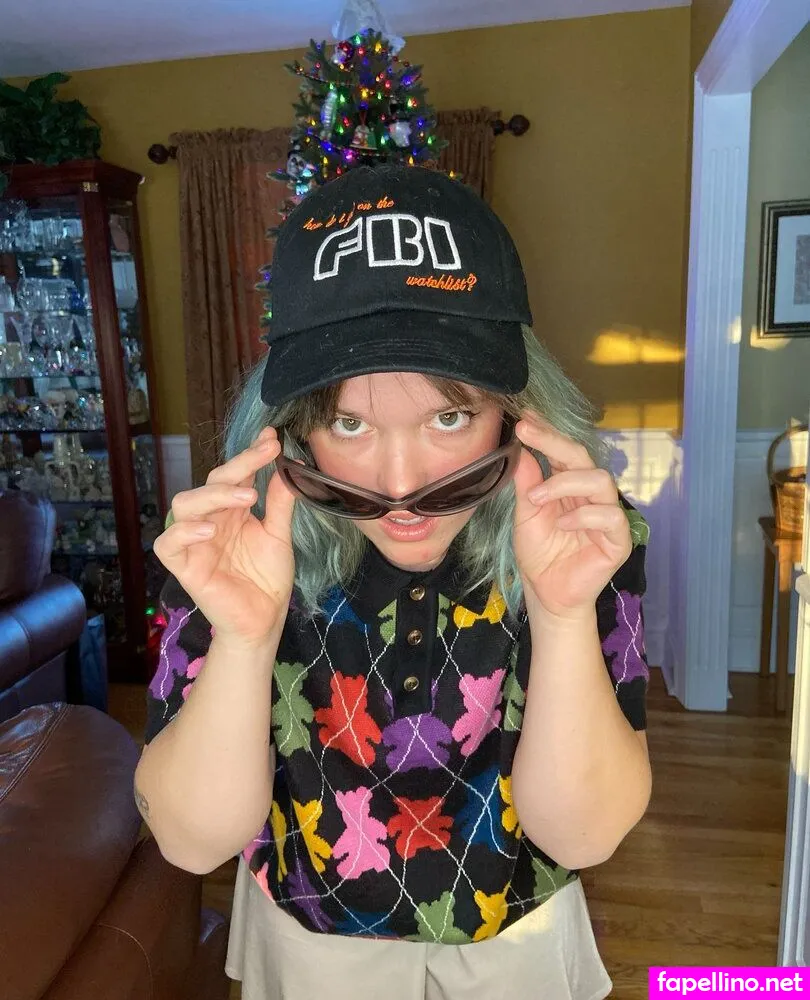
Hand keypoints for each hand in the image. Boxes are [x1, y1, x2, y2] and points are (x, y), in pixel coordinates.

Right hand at [153, 426, 296, 645]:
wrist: (264, 620)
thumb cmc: (267, 579)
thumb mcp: (279, 536)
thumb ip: (280, 504)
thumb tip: (287, 467)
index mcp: (232, 511)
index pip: (234, 475)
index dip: (249, 454)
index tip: (271, 438)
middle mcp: (211, 520)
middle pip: (209, 483)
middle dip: (236, 466)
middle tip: (264, 458)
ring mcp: (195, 542)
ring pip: (184, 504)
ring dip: (214, 494)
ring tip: (246, 497)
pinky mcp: (184, 567)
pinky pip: (168, 545)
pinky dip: (184, 533)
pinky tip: (210, 530)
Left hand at [511, 411, 630, 620]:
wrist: (546, 594)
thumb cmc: (539, 554)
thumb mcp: (526, 514)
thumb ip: (527, 482)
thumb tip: (521, 447)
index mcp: (569, 486)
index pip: (564, 453)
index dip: (548, 433)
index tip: (526, 418)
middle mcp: (591, 496)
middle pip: (583, 457)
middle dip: (555, 442)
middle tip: (528, 434)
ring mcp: (608, 516)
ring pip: (600, 481)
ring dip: (565, 483)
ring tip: (537, 498)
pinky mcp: (618, 540)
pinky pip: (609, 516)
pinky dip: (583, 516)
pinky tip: (562, 524)